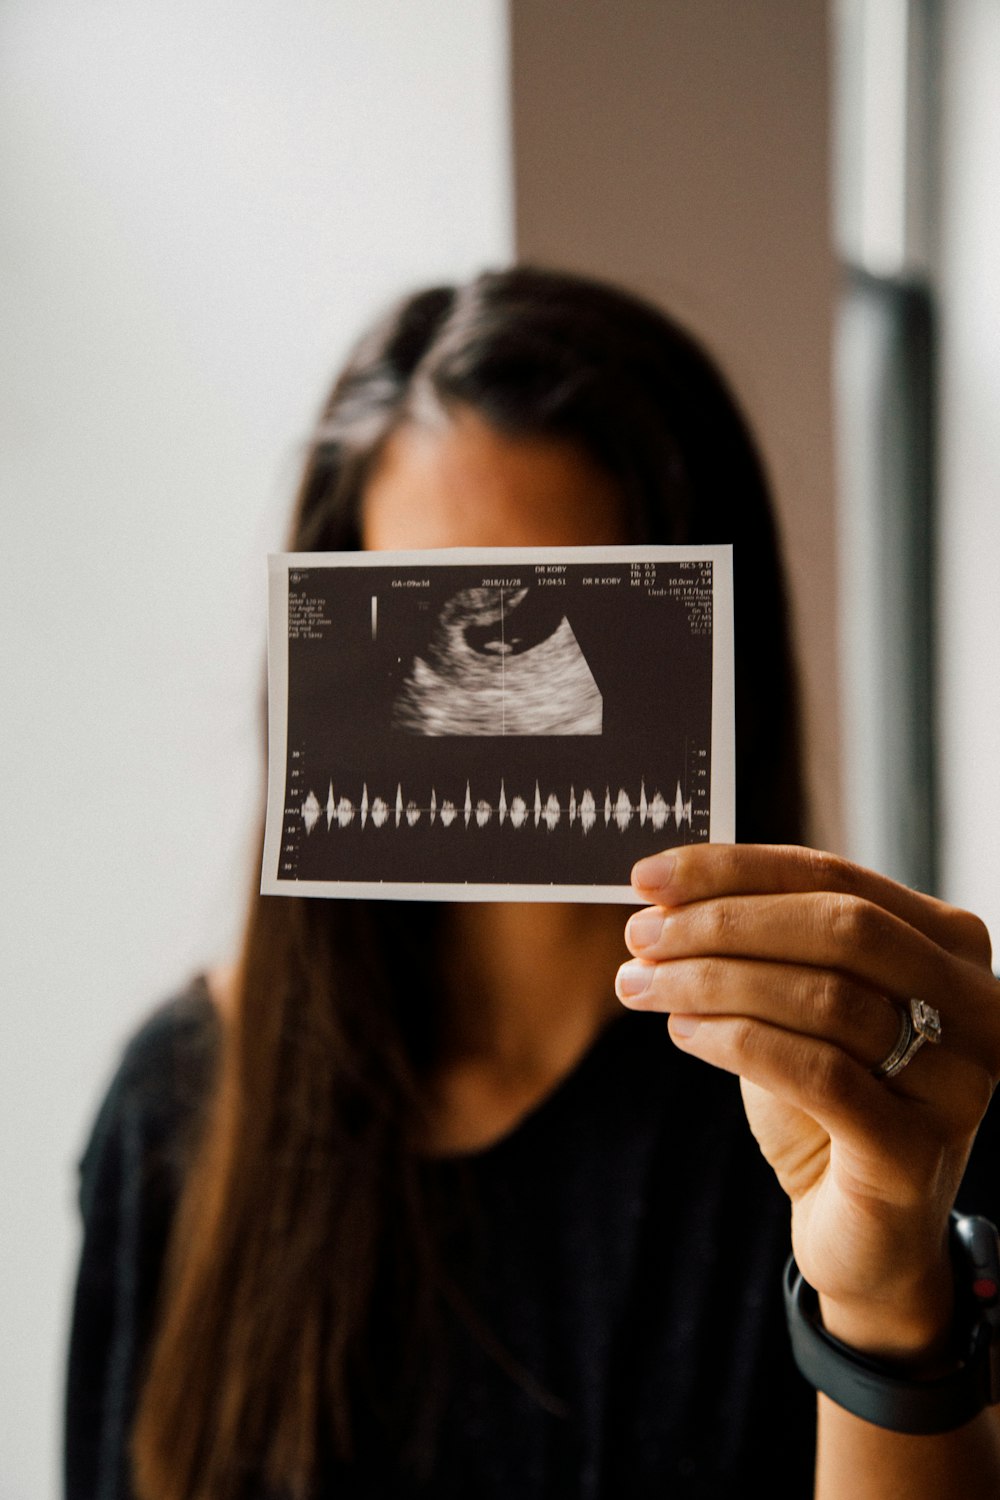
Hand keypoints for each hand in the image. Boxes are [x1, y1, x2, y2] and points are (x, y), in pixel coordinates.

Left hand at [616, 844, 999, 1359]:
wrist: (866, 1236)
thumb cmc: (826, 1101)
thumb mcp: (797, 1004)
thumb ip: (760, 943)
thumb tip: (663, 892)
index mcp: (947, 943)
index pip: (835, 877)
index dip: (735, 870)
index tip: (648, 875)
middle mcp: (974, 1003)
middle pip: (839, 927)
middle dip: (723, 922)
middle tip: (641, 934)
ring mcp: (956, 1077)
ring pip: (822, 997)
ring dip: (712, 981)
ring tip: (643, 984)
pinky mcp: (917, 1148)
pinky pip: (815, 1073)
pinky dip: (736, 1042)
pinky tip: (684, 1033)